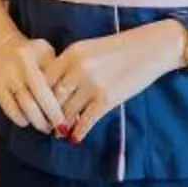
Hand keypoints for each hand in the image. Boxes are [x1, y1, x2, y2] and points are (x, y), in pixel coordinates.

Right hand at [0, 31, 63, 133]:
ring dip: (37, 121)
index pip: (46, 88)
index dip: (57, 106)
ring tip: (46, 127)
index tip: (69, 119)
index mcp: (30, 58)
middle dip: (49, 118)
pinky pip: (10, 111)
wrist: (1, 46)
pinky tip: (29, 121)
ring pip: (22, 108)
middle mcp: (15, 69)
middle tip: (59, 129)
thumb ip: (57, 73)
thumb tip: (72, 100)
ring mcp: (4, 80)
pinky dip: (21, 119)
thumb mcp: (46, 54)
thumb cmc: (31, 52)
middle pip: (34, 101)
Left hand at [47, 24, 183, 135]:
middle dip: (48, 114)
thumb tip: (52, 90)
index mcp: (71, 53)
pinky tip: (75, 138)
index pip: (43, 80)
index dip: (38, 96)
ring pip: (67, 113)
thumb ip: (69, 65)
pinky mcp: (107, 99)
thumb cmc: (117, 49)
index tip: (38, 106)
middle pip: (52, 99)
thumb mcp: (88, 49)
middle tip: (45, 124)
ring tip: (58, 132)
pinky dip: (78, 132)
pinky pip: (85, 121)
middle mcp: (78, 69)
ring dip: (62, 125)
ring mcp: (92, 85)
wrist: (150, 48)